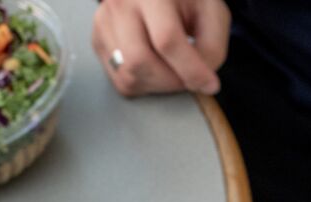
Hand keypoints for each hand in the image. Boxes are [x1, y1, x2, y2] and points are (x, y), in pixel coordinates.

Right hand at [92, 0, 227, 97]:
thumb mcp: (211, 12)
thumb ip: (212, 46)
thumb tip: (201, 82)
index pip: (166, 38)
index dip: (191, 69)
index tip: (209, 84)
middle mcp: (120, 1)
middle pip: (140, 61)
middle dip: (171, 81)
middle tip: (187, 76)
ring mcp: (104, 20)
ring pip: (128, 75)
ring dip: (158, 85)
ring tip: (172, 70)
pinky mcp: (98, 38)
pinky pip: (120, 80)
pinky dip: (143, 83)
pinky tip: (155, 67)